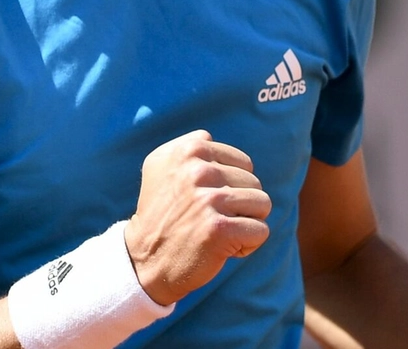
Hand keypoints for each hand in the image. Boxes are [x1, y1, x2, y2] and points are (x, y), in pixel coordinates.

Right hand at [124, 129, 270, 304]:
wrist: (144, 262)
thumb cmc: (163, 215)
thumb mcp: (164, 167)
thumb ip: (194, 148)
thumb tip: (222, 145)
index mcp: (187, 149)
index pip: (243, 163)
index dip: (230, 186)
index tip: (204, 201)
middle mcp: (196, 170)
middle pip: (254, 182)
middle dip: (239, 205)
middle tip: (209, 220)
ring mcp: (208, 199)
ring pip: (262, 204)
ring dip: (246, 223)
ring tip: (218, 232)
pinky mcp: (219, 230)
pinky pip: (261, 230)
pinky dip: (248, 244)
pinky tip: (223, 249)